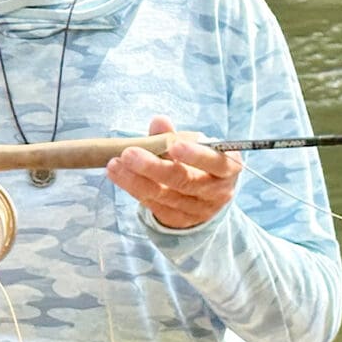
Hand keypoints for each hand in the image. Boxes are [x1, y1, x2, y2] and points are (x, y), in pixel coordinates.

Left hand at [106, 116, 242, 228]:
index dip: (196, 155)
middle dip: (154, 167)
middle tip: (128, 153)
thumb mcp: (192, 146)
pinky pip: (153, 204)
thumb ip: (174, 135)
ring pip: (164, 195)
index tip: (174, 146)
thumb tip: (159, 121)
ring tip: (114, 164)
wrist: (205, 197)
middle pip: (184, 181)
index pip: (215, 162)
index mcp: (226, 168)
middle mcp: (215, 191)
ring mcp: (196, 209)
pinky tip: (118, 175)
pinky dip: (133, 188)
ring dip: (135, 179)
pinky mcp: (177, 219)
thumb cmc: (198, 162)